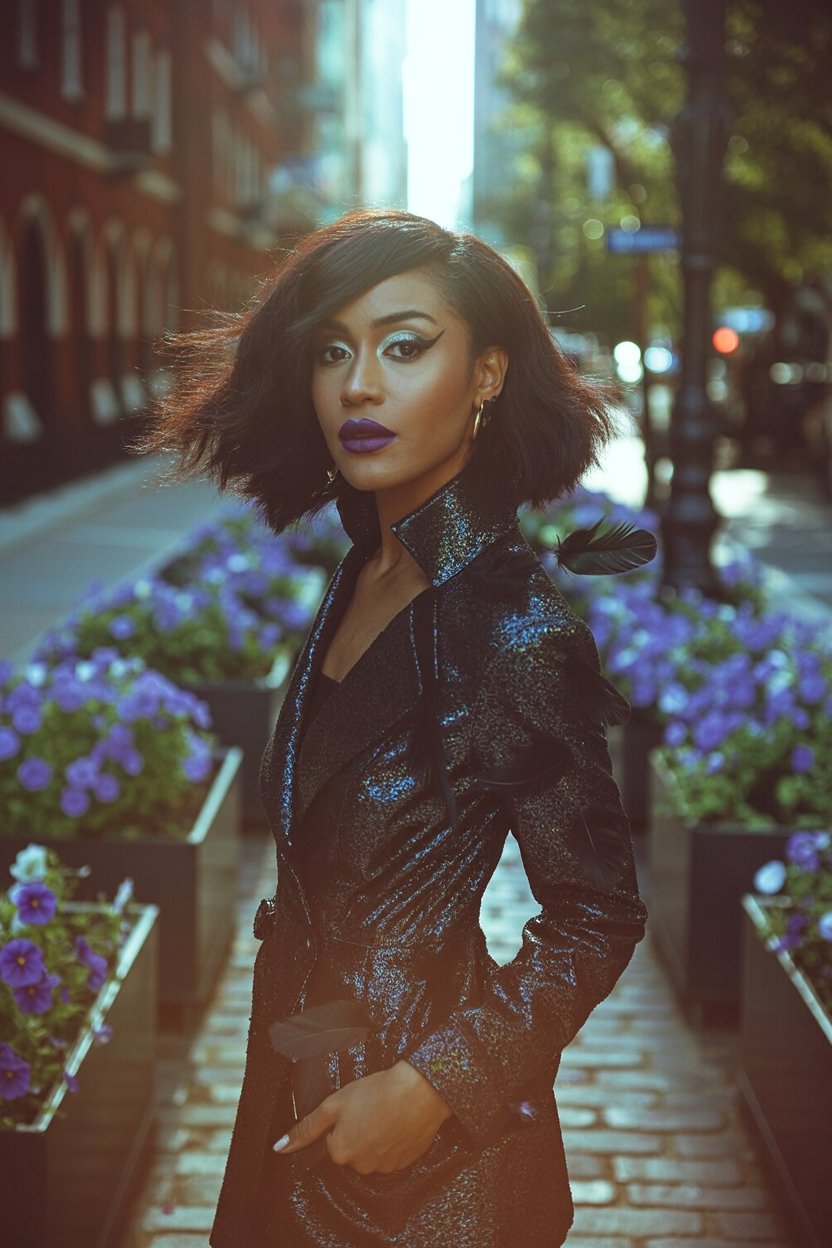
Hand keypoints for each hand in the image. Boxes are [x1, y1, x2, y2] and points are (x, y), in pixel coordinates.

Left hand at [273, 1060, 452, 1174]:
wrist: (419, 1091)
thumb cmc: (377, 1092)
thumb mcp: (334, 1104)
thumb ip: (306, 1128)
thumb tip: (279, 1148)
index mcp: (341, 1153)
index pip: (334, 1141)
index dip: (343, 1121)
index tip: (355, 1107)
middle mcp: (362, 1166)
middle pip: (354, 1150)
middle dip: (359, 1132)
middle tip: (371, 1108)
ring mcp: (386, 1166)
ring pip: (374, 1153)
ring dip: (378, 1137)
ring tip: (388, 1112)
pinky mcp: (407, 1161)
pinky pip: (395, 1154)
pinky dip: (396, 1140)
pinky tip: (400, 1121)